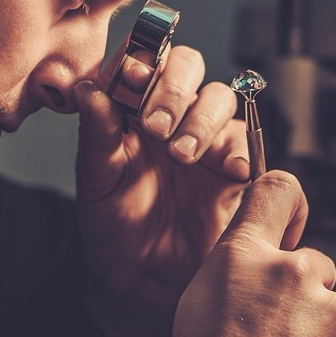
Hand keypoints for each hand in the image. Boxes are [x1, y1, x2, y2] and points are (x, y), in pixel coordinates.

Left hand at [72, 45, 248, 336]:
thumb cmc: (113, 225)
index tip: (131, 79)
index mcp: (130, 107)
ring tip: (183, 154)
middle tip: (156, 127)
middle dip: (173, 90)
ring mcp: (203, 137)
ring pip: (218, 98)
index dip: (140, 59)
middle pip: (186, 66)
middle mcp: (169, 113)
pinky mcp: (233, 167)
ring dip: (202, 120)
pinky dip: (242, 151)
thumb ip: (95, 133)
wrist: (144, 277)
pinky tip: (229, 170)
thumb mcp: (95, 180)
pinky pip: (249, 143)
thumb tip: (86, 88)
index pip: (141, 59)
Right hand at [170, 171, 335, 336]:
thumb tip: (257, 241)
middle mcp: (296, 272)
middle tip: (268, 327)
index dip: (286, 205)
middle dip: (299, 292)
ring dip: (314, 328)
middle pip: (312, 266)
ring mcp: (330, 311)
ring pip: (330, 308)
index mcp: (249, 254)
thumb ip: (237, 257)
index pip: (278, 191)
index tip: (288, 222)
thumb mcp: (204, 292)